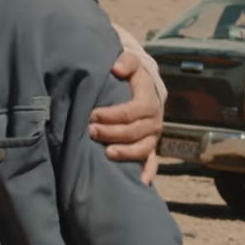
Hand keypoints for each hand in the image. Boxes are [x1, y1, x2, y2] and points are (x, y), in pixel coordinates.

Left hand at [92, 50, 162, 183]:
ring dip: (126, 153)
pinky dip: (147, 173)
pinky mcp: (150, 148)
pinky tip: (139, 183)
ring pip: (142, 149)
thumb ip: (126, 61)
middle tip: (90, 131)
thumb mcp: (131, 63)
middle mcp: (153, 121)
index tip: (93, 114)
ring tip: (106, 153)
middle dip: (112, 133)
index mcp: (149, 101)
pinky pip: (152, 163)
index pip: (133, 111)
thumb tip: (116, 68)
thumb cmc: (131, 77)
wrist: (144, 88)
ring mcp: (152, 137)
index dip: (113, 114)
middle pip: (134, 131)